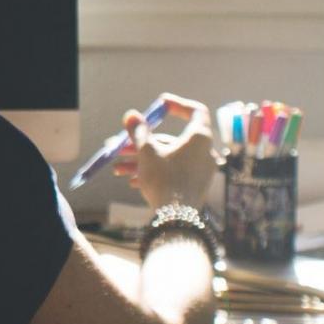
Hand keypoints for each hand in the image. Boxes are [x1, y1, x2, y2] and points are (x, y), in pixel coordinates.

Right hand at [112, 93, 217, 209]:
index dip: (178, 105)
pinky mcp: (195, 185)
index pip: (196, 111)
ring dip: (143, 160)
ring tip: (119, 169)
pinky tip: (132, 180)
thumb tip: (132, 114)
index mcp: (200, 138)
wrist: (177, 219)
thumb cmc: (164, 180)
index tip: (161, 104)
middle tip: (123, 144)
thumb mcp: (147, 152)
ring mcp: (201, 170)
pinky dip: (154, 172)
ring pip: (168, 158)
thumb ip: (139, 131)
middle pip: (173, 139)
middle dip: (144, 142)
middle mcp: (205, 152)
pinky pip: (173, 171)